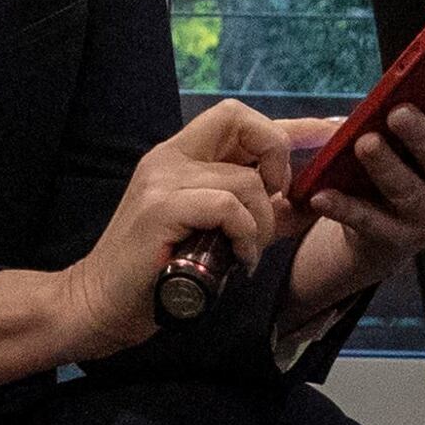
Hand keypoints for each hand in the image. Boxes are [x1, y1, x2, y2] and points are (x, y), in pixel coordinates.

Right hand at [57, 100, 293, 357]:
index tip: (327, 130)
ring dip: (261, 221)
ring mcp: (161, 181)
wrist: (98, 304)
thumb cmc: (155, 275)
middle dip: (276, 157)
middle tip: (277, 200)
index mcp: (177, 157)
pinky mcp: (160, 209)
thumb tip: (310, 205)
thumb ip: (258, 216)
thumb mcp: (216, 236)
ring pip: (243, 179)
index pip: (237, 119)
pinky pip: (227, 206)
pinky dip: (244, 235)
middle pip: (240, 120)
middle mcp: (167, 158)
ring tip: (247, 252)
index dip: (289, 123)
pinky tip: (237, 260)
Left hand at [286, 71, 424, 309]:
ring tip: (364, 143)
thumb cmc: (410, 157)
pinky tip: (322, 194)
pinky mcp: (400, 239)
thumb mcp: (424, 131)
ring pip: (410, 192)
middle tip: (398, 113)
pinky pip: (370, 222)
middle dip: (423, 136)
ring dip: (386, 167)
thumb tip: (405, 77)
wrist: (389, 225)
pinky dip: (345, 208)